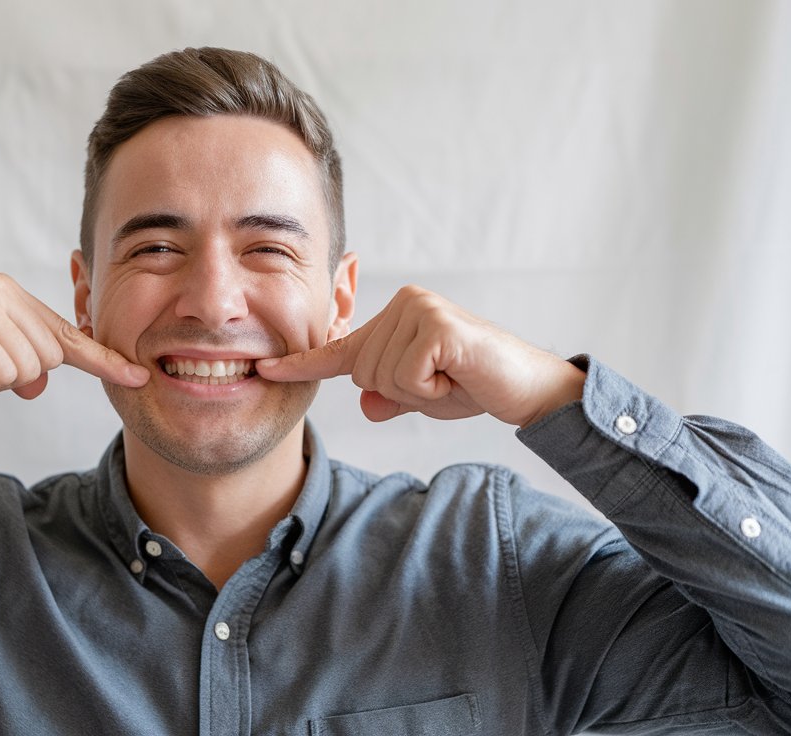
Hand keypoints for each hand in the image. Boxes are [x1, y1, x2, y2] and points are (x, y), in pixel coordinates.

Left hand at [255, 285, 583, 426]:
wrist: (525, 388)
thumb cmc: (473, 385)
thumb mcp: (421, 396)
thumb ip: (390, 396)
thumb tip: (367, 402)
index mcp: (395, 316)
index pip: (342, 348)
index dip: (303, 363)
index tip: (265, 369)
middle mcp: (404, 304)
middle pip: (362, 372)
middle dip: (399, 392)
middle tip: (440, 381)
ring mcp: (420, 310)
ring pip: (380, 377)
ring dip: (417, 392)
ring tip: (450, 377)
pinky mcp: (436, 326)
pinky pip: (405, 378)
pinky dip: (430, 391)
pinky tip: (455, 376)